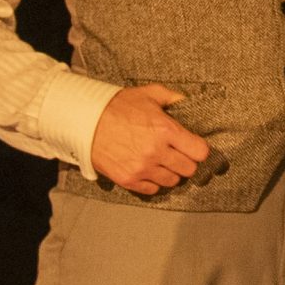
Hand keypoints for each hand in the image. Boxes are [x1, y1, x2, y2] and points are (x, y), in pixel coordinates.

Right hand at [90, 83, 208, 194]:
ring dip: (170, 173)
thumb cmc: (118, 106)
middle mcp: (156, 152)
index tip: (193, 147)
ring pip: (172, 181)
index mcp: (166, 130)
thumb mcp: (149, 94)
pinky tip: (149, 171)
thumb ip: (174, 98)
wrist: (85, 121)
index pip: (200, 152)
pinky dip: (153, 182)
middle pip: (189, 169)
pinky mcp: (127, 179)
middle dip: (187, 162)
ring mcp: (141, 168)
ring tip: (162, 162)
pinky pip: (152, 190)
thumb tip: (190, 102)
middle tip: (178, 155)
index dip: (199, 149)